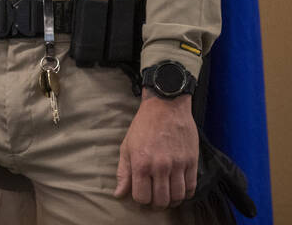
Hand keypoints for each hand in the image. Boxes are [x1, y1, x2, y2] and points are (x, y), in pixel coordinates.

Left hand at [114, 90, 197, 207]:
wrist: (165, 107)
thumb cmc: (143, 126)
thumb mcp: (127, 147)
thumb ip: (123, 173)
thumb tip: (119, 194)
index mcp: (141, 163)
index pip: (142, 197)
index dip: (141, 201)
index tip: (142, 196)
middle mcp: (160, 167)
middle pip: (161, 200)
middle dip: (156, 204)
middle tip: (155, 200)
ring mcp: (178, 165)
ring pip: (178, 197)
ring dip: (172, 201)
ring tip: (167, 196)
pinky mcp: (192, 161)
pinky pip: (192, 187)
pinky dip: (186, 193)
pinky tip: (179, 189)